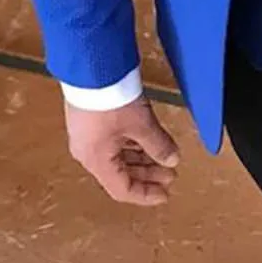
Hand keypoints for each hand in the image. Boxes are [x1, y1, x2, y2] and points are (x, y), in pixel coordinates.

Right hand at [65, 95, 179, 205]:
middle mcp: (89, 153)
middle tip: (171, 174)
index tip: (165, 194)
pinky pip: (114, 143)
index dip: (145, 195)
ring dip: (142, 160)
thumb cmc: (111, 99)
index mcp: (97, 161)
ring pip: (118, 158)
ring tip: (165, 157)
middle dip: (147, 175)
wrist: (91, 68)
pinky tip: (150, 141)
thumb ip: (158, 145)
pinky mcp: (91, 122)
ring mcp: (89, 137)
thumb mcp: (141, 125)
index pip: (122, 190)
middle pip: (121, 174)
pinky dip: (133, 146)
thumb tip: (172, 160)